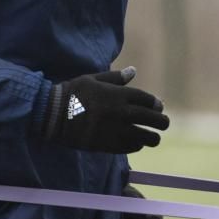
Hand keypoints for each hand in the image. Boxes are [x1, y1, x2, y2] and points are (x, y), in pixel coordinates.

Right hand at [41, 66, 168, 152]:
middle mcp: (121, 113)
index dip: (156, 104)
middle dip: (162, 122)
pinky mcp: (108, 145)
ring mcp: (116, 130)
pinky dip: (137, 145)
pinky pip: (131, 147)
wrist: (54, 115)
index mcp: (118, 95)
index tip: (159, 106)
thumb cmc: (73, 93)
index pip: (147, 100)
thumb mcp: (93, 79)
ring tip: (154, 137)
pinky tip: (137, 143)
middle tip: (164, 124)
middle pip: (152, 119)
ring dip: (153, 137)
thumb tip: (133, 71)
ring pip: (145, 137)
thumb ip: (115, 78)